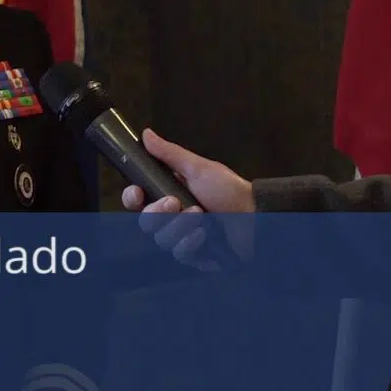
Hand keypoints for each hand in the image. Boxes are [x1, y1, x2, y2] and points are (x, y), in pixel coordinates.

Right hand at [120, 130, 255, 267]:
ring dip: (180, 226)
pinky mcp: (195, 256)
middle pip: (145, 222)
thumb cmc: (231, 190)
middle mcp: (173, 218)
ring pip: (162, 239)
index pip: (138, 200)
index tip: (138, 193)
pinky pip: (180, 254)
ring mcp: (183, 238)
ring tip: (201, 216)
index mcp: (170, 194)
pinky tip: (205, 235)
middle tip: (176, 202)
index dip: (133, 198)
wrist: (257, 215)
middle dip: (158, 212)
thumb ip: (169, 154)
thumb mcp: (199, 168)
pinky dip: (191, 242)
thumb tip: (147, 134)